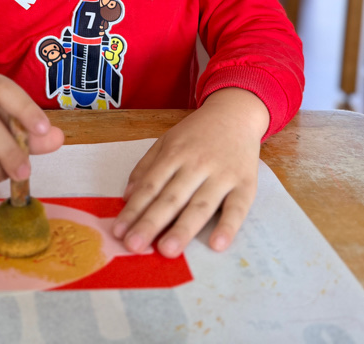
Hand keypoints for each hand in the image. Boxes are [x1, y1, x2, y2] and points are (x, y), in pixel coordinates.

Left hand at [112, 88, 269, 256]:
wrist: (236, 114)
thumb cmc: (197, 134)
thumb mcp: (167, 141)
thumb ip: (147, 166)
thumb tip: (127, 196)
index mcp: (174, 154)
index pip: (150, 186)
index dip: (133, 209)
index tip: (118, 231)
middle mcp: (197, 164)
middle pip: (171, 197)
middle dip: (151, 222)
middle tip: (134, 246)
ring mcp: (222, 175)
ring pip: (200, 205)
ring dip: (184, 228)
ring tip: (167, 250)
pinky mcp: (246, 184)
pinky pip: (237, 208)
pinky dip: (228, 226)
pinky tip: (216, 244)